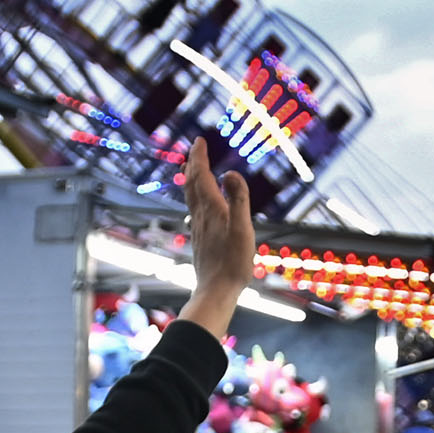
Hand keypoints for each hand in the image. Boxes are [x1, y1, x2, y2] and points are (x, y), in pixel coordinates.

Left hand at [176, 133, 256, 338]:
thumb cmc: (233, 263)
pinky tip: (199, 202)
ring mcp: (198, 227)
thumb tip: (230, 173)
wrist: (216, 291)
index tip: (199, 141)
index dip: (199, 157)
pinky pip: (194, 208)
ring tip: (192, 168)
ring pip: (190, 196)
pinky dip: (194, 195)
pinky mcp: (199, 238)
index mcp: (211, 209)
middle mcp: (201, 215)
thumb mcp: (243, 229)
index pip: (202, 176)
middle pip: (191, 183)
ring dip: (191, 178)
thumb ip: (238, 199)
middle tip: (195, 148)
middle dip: (193, 163)